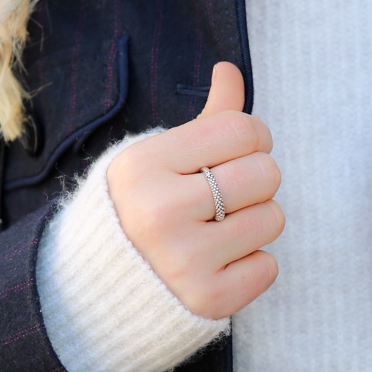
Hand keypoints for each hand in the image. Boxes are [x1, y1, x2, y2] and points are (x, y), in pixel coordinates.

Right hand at [107, 62, 283, 318]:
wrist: (99, 292)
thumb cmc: (139, 211)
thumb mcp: (157, 159)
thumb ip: (205, 119)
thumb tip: (230, 70)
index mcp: (143, 166)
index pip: (242, 129)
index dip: (252, 138)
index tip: (234, 153)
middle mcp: (159, 213)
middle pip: (265, 173)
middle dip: (256, 182)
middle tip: (227, 196)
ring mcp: (183, 262)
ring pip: (273, 219)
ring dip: (255, 223)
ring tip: (218, 231)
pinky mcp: (205, 301)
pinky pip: (268, 267)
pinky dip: (251, 265)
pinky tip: (217, 264)